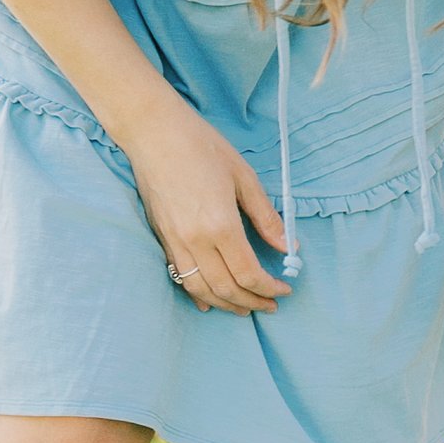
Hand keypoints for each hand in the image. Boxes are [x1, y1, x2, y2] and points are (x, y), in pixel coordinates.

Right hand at [122, 90, 289, 312]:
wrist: (154, 133)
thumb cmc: (203, 147)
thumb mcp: (244, 177)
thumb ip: (267, 217)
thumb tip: (289, 247)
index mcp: (220, 225)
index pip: (249, 274)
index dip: (270, 288)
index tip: (285, 290)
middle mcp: (195, 240)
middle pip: (226, 288)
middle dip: (252, 302)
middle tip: (271, 305)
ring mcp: (174, 242)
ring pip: (201, 289)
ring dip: (226, 304)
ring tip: (246, 308)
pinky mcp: (161, 238)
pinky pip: (179, 277)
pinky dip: (197, 294)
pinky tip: (210, 302)